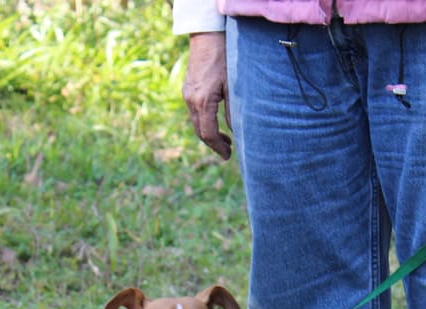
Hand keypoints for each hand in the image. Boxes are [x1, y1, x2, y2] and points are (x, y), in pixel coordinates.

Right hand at [184, 32, 231, 158]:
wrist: (208, 36)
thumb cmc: (224, 58)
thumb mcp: (233, 86)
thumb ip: (234, 110)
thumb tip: (238, 132)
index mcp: (203, 102)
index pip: (208, 134)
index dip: (219, 147)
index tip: (229, 155)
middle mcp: (191, 100)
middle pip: (200, 132)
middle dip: (213, 144)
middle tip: (228, 151)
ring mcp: (187, 95)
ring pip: (195, 123)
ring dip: (209, 133)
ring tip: (225, 138)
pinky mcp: (188, 89)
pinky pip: (194, 112)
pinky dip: (204, 122)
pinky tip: (216, 121)